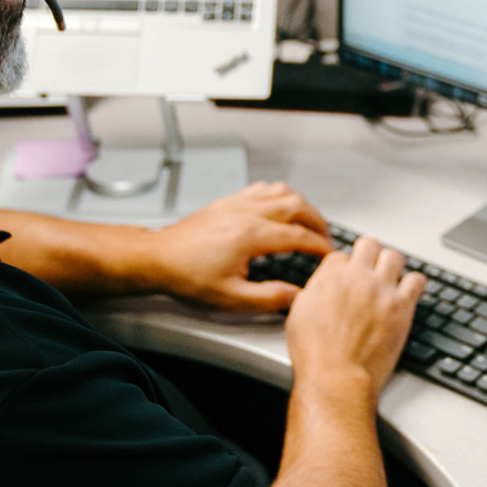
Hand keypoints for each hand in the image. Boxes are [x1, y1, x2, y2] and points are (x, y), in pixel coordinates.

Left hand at [144, 181, 333, 311]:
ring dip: (302, 206)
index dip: (320, 247)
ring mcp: (237, 203)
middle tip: (325, 238)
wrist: (157, 258)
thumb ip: (268, 298)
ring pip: (282, 192)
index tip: (329, 256)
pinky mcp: (228, 201)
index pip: (300, 237)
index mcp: (251, 236)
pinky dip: (280, 195)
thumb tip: (296, 297)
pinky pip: (263, 188)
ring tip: (309, 222)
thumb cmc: (187, 277)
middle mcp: (247, 213)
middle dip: (318, 223)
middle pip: (297, 207)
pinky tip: (281, 208)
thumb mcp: (231, 298)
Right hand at [284, 237, 425, 393]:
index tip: (347, 278)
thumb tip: (319, 288)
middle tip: (370, 268)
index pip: (340, 256)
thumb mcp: (297, 315)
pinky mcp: (402, 306)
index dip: (344, 267)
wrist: (337, 377)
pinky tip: (409, 290)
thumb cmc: (315, 354)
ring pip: (394, 256)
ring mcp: (382, 290)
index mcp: (330, 277)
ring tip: (390, 278)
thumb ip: (312, 293)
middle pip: (369, 245)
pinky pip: (417, 280)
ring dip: (392, 265)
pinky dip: (414, 283)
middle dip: (369, 254)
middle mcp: (357, 277)